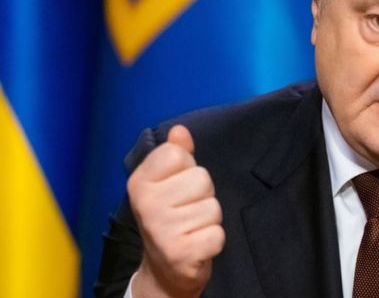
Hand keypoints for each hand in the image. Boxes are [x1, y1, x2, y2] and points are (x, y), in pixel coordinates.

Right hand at [127, 125, 224, 297]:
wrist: (164, 268)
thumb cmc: (170, 217)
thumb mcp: (167, 182)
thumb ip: (175, 154)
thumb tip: (180, 130)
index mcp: (140, 182)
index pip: (178, 153)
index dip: (187, 167)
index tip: (177, 185)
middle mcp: (146, 205)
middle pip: (201, 178)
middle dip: (202, 194)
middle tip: (187, 209)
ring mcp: (162, 230)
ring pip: (213, 207)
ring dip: (209, 218)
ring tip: (191, 227)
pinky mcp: (181, 253)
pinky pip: (218, 234)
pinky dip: (213, 240)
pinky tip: (197, 244)